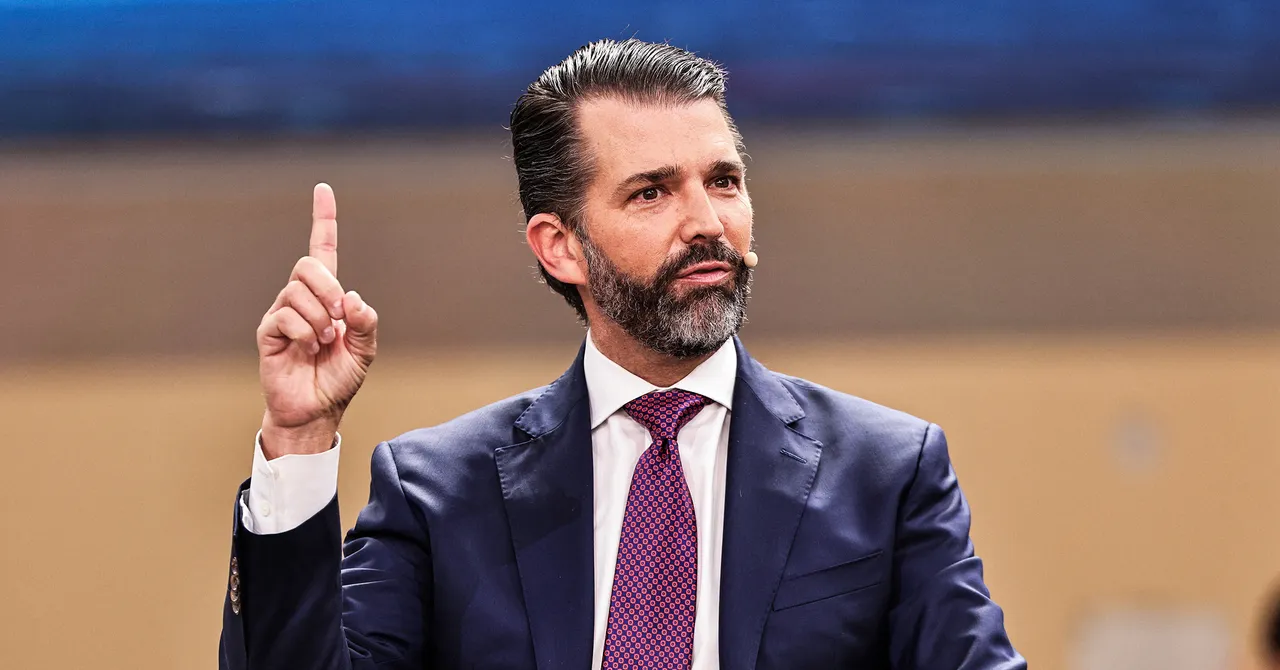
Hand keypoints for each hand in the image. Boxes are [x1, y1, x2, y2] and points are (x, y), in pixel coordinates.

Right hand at [255, 184, 377, 457]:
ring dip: (320, 318)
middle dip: (328, 288)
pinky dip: (306, 332)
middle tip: (338, 319)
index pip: (323, 249)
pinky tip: (308, 349)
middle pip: (308, 265)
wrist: (316, 410)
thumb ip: (366, 322)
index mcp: (327, 296)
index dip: (323, 220)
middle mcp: (301, 298)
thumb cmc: (338, 379)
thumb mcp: (364, 350)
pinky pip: (286, 317)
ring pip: (298, 292)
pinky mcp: (268, 333)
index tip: (323, 189)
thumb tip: (352, 298)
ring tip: (323, 342)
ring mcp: (282, 313)